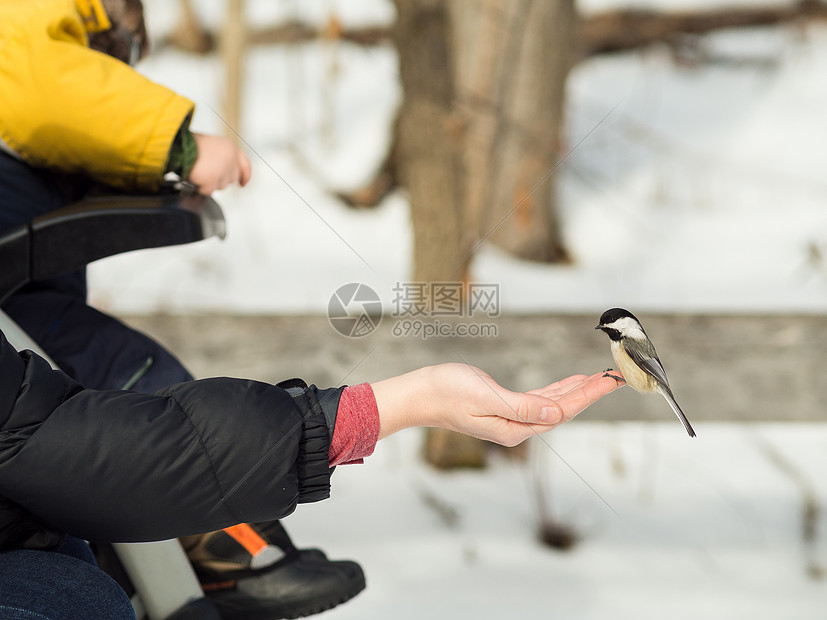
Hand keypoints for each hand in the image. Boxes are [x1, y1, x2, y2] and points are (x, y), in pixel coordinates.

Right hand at [188, 133, 251, 194]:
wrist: (177, 145)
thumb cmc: (190, 145)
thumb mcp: (213, 145)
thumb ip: (223, 157)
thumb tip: (226, 171)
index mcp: (230, 148)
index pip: (245, 165)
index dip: (245, 175)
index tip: (243, 183)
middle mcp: (230, 159)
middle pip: (231, 178)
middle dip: (220, 178)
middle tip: (207, 170)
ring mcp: (222, 171)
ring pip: (220, 186)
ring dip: (210, 182)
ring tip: (200, 170)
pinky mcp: (211, 180)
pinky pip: (208, 191)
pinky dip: (200, 187)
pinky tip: (195, 176)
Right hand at [371, 364, 621, 445]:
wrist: (420, 394)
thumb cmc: (447, 392)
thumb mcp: (486, 397)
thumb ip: (523, 408)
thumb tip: (557, 415)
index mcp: (515, 428)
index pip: (562, 413)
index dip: (588, 396)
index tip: (608, 381)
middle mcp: (517, 427)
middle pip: (563, 411)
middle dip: (589, 394)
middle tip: (614, 377)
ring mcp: (510, 419)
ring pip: (553, 406)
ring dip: (576, 391)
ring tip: (598, 378)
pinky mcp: (503, 408)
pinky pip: (539, 401)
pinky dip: (557, 390)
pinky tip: (569, 383)